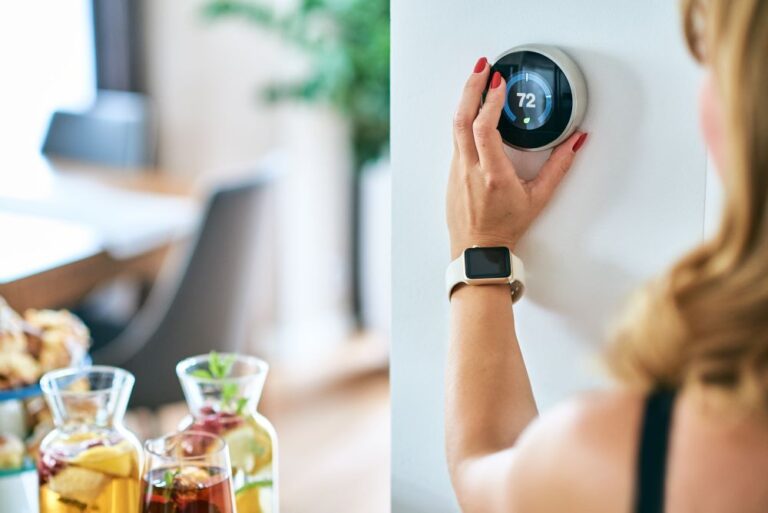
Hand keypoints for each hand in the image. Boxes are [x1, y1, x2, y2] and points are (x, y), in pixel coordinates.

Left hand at [446, 57, 588, 258]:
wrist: (478, 249)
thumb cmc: (506, 227)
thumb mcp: (539, 198)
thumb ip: (559, 167)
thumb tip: (576, 141)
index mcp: (492, 175)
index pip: (483, 130)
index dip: (489, 102)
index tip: (499, 83)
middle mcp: (470, 170)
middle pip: (462, 119)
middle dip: (472, 88)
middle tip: (483, 68)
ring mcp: (457, 170)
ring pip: (455, 127)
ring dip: (466, 99)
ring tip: (478, 80)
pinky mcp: (452, 172)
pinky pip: (456, 138)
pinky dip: (464, 117)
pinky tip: (474, 108)